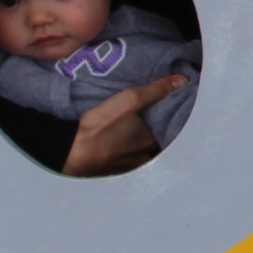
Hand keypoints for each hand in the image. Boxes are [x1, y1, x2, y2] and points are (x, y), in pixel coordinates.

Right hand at [62, 76, 186, 177]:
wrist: (70, 152)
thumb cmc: (100, 126)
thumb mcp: (129, 100)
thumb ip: (155, 90)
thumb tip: (182, 81)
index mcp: (152, 141)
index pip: (169, 129)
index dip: (168, 119)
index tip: (166, 109)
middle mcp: (145, 157)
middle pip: (157, 142)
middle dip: (155, 131)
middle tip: (149, 117)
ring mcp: (129, 167)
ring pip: (142, 152)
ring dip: (140, 142)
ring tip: (134, 128)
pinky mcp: (113, 171)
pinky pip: (127, 159)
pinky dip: (127, 151)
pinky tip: (119, 142)